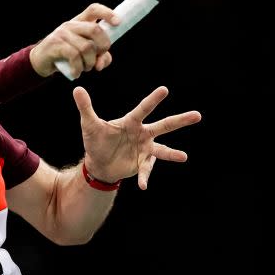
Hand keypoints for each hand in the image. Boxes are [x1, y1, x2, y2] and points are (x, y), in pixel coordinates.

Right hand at [30, 4, 121, 77]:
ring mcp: (62, 34)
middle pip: (95, 29)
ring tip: (85, 69)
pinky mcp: (55, 45)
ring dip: (90, 63)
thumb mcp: (84, 54)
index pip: (94, 9)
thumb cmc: (65, 56)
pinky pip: (74, 56)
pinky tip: (76, 74)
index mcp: (79, 22)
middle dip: (103, 46)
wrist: (40, 61)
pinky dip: (78, 69)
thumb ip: (99, 56)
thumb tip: (101, 64)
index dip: (107, 13)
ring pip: (86, 47)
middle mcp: (71, 25)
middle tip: (99, 58)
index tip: (118, 23)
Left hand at [74, 86, 200, 189]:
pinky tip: (142, 186)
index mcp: (131, 122)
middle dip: (180, 120)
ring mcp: (145, 149)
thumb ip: (85, 107)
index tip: (165, 89)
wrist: (99, 163)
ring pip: (162, 150)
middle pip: (164, 125)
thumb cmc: (96, 141)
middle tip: (197, 115)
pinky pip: (146, 171)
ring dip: (173, 154)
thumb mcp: (89, 125)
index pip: (144, 109)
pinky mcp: (142, 164)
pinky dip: (144, 178)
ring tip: (184, 157)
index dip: (153, 100)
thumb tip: (77, 88)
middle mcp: (143, 134)